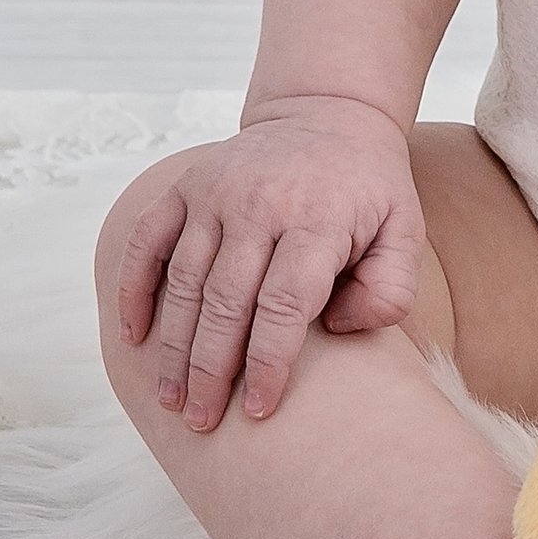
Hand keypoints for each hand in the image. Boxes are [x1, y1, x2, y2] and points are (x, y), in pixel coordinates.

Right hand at [113, 97, 426, 431]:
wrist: (329, 116)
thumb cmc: (369, 191)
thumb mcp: (404, 231)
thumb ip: (390, 288)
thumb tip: (338, 328)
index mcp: (317, 219)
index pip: (284, 304)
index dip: (270, 363)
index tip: (260, 411)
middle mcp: (260, 203)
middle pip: (226, 301)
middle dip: (211, 370)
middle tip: (202, 422)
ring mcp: (216, 190)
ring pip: (184, 280)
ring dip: (173, 346)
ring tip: (172, 399)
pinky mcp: (186, 184)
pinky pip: (147, 240)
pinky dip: (133, 287)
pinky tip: (134, 337)